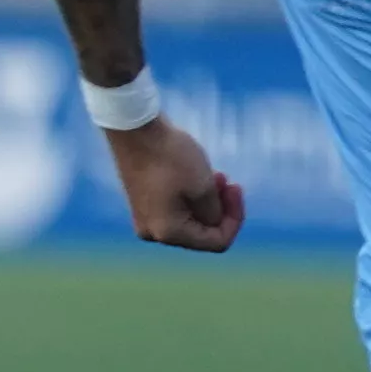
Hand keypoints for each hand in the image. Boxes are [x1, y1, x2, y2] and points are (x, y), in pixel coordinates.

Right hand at [108, 116, 247, 253]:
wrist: (134, 129)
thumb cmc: (171, 158)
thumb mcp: (204, 186)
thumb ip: (215, 212)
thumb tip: (213, 221)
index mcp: (169, 233)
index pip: (216, 241)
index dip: (235, 219)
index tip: (236, 187)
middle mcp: (154, 233)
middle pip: (201, 232)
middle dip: (220, 208)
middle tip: (228, 180)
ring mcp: (145, 219)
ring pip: (189, 220)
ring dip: (208, 201)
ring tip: (216, 175)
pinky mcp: (142, 203)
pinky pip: (175, 210)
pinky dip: (190, 197)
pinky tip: (197, 175)